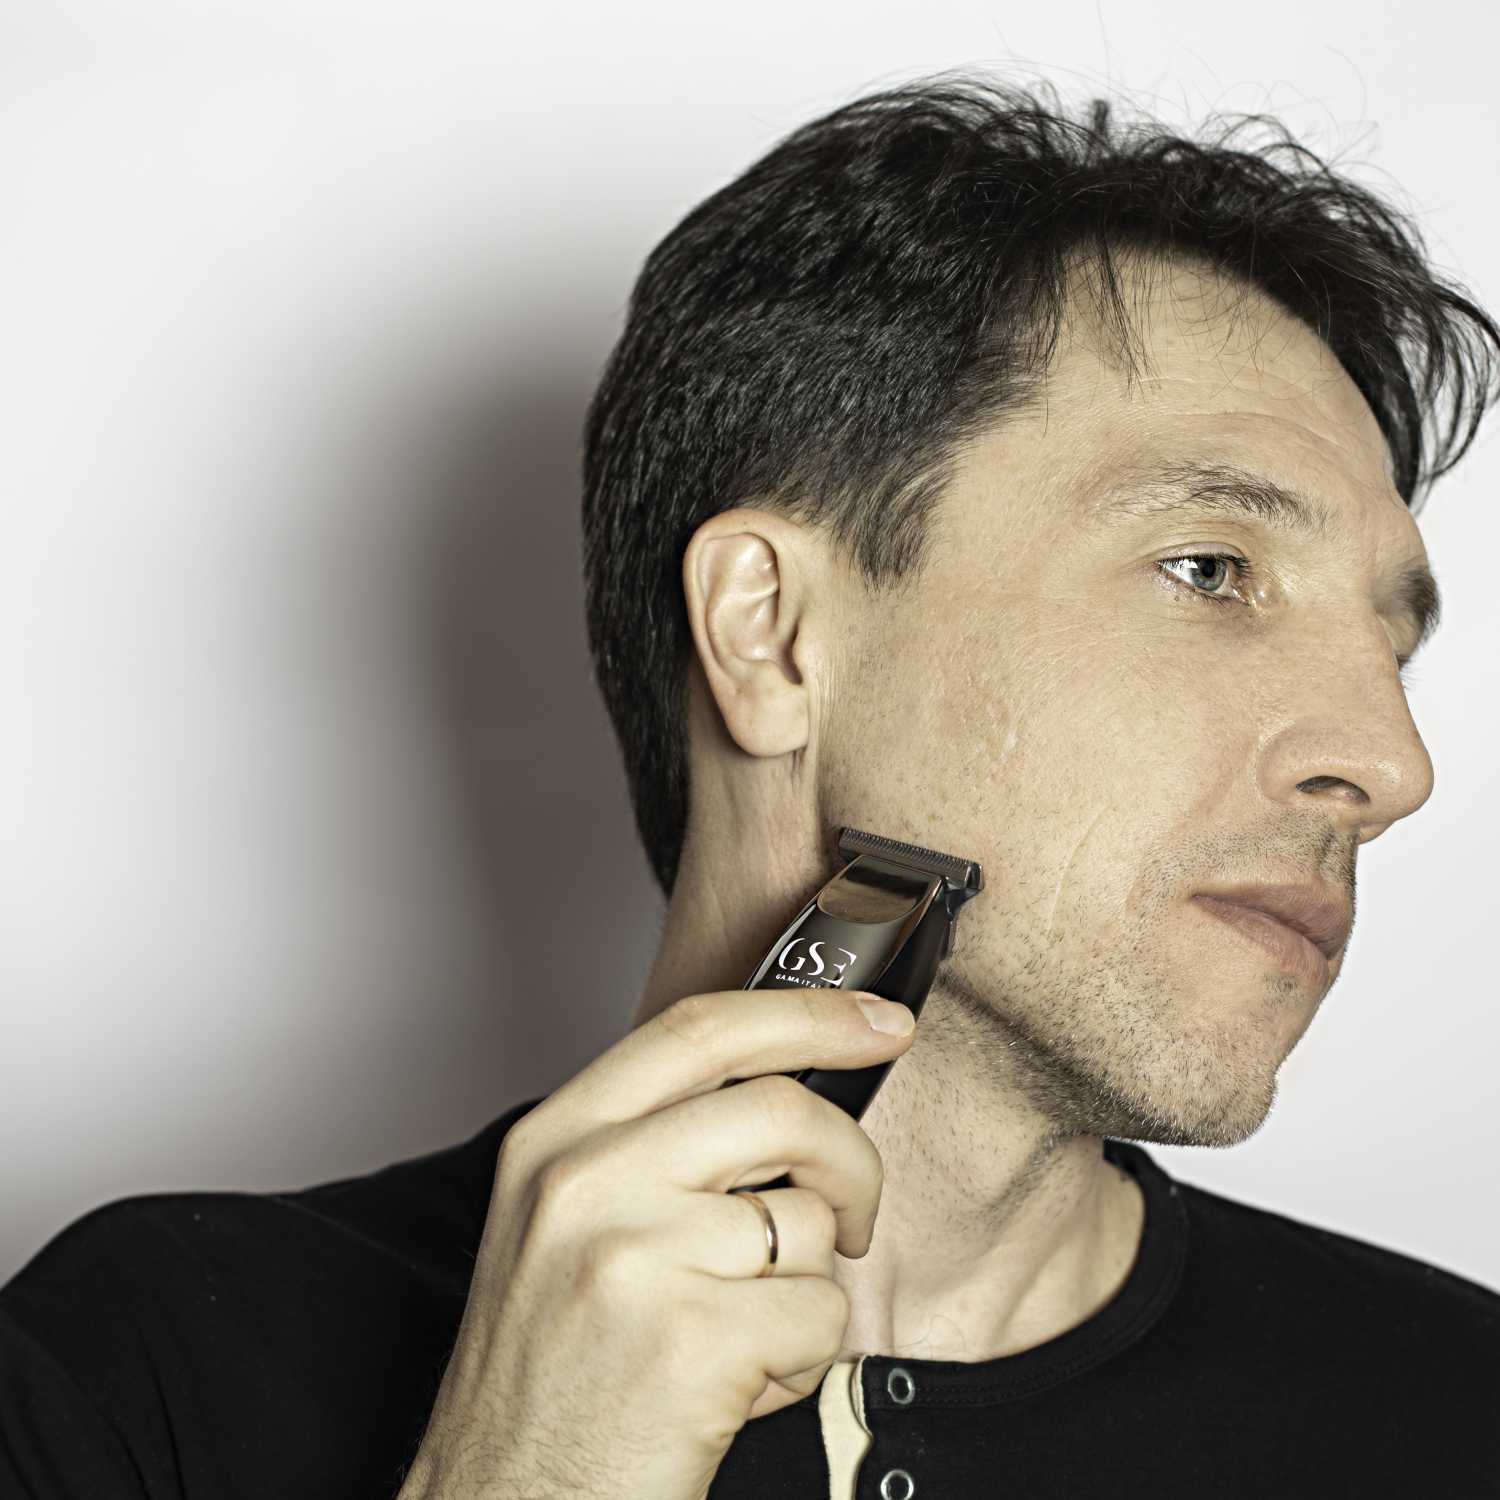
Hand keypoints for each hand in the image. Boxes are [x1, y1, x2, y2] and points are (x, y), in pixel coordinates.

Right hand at [396, 985, 915, 1499]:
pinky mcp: (691, 1339)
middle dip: (851, 1163)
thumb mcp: (567, 1224)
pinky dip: (802, 1357)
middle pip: (782, 1108)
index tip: (882, 1021)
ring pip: (808, 1221)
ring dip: (805, 1287)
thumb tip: (790, 1092)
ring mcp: (634, 1255)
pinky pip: (819, 1313)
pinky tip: (737, 1384)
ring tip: (740, 1335)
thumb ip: (657, 1144)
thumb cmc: (553, 1374)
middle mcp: (586, 1181)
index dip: (808, 1012)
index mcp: (555, 1139)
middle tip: (853, 1215)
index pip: (701, 1031)